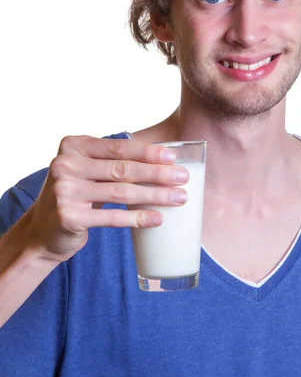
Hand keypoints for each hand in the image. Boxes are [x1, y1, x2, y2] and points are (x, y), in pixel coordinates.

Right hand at [25, 135, 188, 262]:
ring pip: (121, 192)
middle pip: (122, 169)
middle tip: (183, 178)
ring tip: (179, 198)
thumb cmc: (75, 195)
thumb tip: (163, 159)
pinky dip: (138, 218)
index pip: (118, 147)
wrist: (42, 231)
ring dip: (155, 195)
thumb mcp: (86, 170)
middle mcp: (65, 165)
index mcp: (72, 145)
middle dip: (157, 173)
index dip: (148, 152)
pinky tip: (158, 218)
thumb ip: (112, 161)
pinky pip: (112, 217)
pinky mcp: (69, 216)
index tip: (173, 157)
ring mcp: (65, 191)